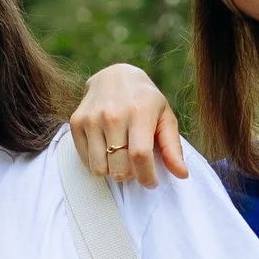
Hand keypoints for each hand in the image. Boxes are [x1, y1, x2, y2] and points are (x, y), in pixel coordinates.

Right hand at [69, 66, 185, 186]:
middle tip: (135, 165)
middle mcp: (112, 115)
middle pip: (119, 168)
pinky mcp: (76, 123)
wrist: (114, 76)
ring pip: (99, 169)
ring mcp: (91, 119)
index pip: (140, 156)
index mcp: (139, 112)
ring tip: (120, 156)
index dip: (146, 176)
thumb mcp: (165, 117)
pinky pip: (85, 162)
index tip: (151, 182)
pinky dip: (97, 163)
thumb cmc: (145, 100)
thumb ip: (172, 147)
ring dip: (112, 170)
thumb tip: (182, 174)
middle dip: (130, 175)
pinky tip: (106, 150)